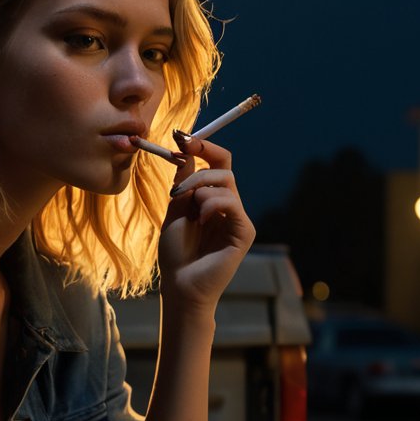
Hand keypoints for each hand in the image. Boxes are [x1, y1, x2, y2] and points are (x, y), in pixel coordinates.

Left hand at [159, 135, 254, 311]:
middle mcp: (229, 206)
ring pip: (225, 182)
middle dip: (198, 164)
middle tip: (178, 174)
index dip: (202, 146)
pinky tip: (202, 220)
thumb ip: (183, 180)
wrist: (179, 284)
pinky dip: (211, 205)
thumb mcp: (175, 208)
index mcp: (212, 199)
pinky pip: (231, 202)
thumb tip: (184, 147)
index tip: (180, 136)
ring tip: (188, 209)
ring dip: (199, 188)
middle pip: (223, 166)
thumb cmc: (175, 252)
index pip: (216, 163)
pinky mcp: (244, 231)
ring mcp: (238, 218)